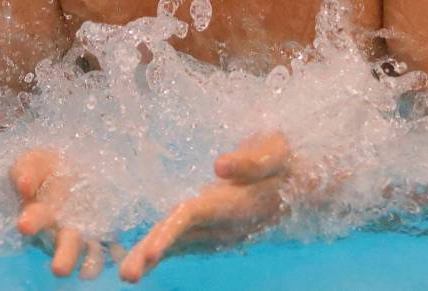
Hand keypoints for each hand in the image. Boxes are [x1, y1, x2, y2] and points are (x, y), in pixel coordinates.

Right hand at [10, 149, 123, 277]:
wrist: (72, 168)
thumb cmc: (46, 169)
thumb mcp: (33, 162)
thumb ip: (26, 171)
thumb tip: (24, 185)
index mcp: (39, 213)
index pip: (34, 219)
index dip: (31, 221)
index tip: (24, 225)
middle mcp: (60, 228)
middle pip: (63, 244)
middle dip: (63, 256)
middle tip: (59, 269)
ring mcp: (83, 232)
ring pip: (86, 250)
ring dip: (89, 260)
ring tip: (90, 271)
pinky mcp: (104, 231)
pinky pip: (109, 245)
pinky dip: (113, 251)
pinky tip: (119, 254)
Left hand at [119, 132, 291, 282]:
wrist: (301, 184)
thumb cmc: (285, 162)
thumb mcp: (276, 152)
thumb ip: (251, 161)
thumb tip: (219, 166)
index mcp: (235, 203)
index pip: (195, 217)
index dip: (171, 233)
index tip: (150, 252)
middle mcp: (224, 223)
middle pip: (181, 236)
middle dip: (153, 253)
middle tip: (127, 274)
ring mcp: (219, 231)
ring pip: (181, 242)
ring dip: (152, 256)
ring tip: (127, 274)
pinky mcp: (214, 230)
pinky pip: (185, 241)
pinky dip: (162, 248)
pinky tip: (143, 259)